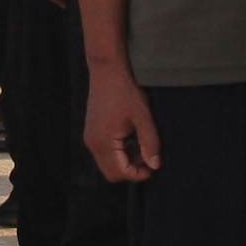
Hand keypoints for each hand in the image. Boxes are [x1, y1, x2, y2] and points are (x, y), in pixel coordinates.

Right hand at [85, 61, 159, 182]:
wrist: (107, 71)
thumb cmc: (125, 91)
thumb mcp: (143, 117)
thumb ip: (150, 143)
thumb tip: (155, 165)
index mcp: (104, 142)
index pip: (120, 172)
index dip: (138, 174)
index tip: (153, 166)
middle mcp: (93, 144)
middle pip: (111, 173)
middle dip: (130, 170)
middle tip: (147, 157)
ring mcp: (90, 138)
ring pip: (107, 164)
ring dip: (125, 161)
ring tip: (141, 146)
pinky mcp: (91, 132)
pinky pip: (104, 152)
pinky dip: (118, 153)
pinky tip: (131, 138)